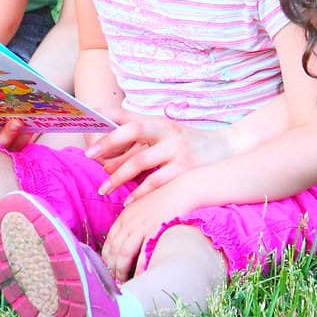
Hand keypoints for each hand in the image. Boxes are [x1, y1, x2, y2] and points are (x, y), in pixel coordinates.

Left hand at [88, 110, 229, 195]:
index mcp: (160, 122)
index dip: (107, 117)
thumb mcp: (167, 135)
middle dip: (109, 143)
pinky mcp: (186, 169)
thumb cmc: (190, 145)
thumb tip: (106, 154)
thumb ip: (140, 140)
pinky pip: (158, 182)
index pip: (129, 115)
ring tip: (104, 188)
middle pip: (133, 131)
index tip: (87, 122)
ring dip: (119, 175)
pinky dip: (141, 193)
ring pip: (142, 160)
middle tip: (90, 156)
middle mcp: (168, 131)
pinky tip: (129, 201)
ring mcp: (178, 149)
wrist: (230, 150)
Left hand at [101, 187, 181, 282]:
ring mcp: (140, 226)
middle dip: (110, 268)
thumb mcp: (143, 206)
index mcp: (125, 216)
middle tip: (112, 283)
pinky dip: (137, 269)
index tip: (107, 270)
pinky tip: (137, 278)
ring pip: (123, 254)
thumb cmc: (165, 200)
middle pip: (113, 249)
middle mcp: (129, 222)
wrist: (183, 191)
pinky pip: (142, 255)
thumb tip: (126, 232)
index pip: (109, 241)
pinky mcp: (153, 231)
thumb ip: (133, 219)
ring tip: (122, 284)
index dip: (106, 258)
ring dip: (120, 271)